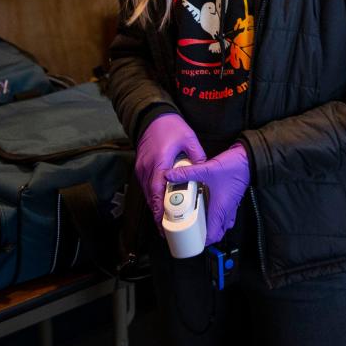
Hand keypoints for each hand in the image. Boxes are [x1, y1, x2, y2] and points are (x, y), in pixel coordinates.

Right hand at [135, 113, 205, 230]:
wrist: (153, 116)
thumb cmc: (170, 126)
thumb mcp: (189, 139)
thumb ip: (197, 156)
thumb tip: (204, 170)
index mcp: (159, 162)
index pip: (158, 191)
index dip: (160, 209)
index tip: (164, 222)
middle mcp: (147, 168)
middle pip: (151, 197)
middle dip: (158, 214)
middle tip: (167, 229)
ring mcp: (141, 168)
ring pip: (147, 193)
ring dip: (155, 206)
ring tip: (165, 221)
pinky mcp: (140, 167)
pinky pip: (146, 186)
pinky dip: (153, 196)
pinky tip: (161, 203)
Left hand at [166, 143, 249, 245]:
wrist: (249, 160)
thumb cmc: (234, 168)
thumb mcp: (207, 169)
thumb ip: (188, 173)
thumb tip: (170, 175)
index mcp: (220, 209)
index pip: (213, 236)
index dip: (202, 242)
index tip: (191, 241)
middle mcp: (227, 211)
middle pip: (218, 233)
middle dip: (207, 237)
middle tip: (193, 233)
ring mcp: (231, 207)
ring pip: (223, 225)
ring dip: (213, 228)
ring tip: (200, 223)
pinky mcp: (233, 200)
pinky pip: (226, 216)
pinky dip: (219, 218)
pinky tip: (210, 208)